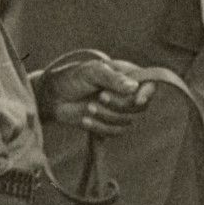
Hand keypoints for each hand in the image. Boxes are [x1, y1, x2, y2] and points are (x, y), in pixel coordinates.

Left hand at [41, 53, 157, 139]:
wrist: (53, 97)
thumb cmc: (72, 78)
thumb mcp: (91, 72)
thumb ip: (112, 78)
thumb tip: (134, 87)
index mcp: (128, 76)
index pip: (150, 84)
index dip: (148, 93)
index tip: (138, 99)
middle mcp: (128, 93)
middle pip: (140, 107)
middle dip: (120, 105)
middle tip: (100, 97)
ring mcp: (120, 110)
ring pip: (128, 121)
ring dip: (107, 116)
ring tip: (88, 108)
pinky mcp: (110, 124)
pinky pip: (115, 132)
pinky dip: (100, 127)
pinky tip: (85, 120)